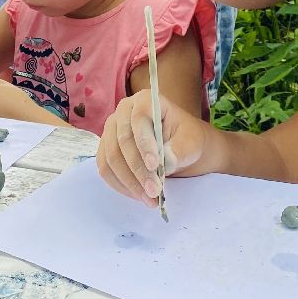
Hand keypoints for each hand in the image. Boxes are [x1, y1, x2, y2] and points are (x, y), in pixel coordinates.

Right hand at [97, 88, 207, 205]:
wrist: (181, 147)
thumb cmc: (187, 139)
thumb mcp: (191, 142)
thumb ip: (180, 150)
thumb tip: (165, 162)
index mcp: (145, 100)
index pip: (139, 120)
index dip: (144, 143)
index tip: (155, 166)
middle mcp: (123, 111)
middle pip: (122, 141)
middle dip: (138, 169)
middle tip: (154, 190)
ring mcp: (111, 130)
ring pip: (111, 158)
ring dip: (129, 182)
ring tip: (149, 198)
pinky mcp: (106, 149)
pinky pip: (105, 169)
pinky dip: (120, 185)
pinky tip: (137, 195)